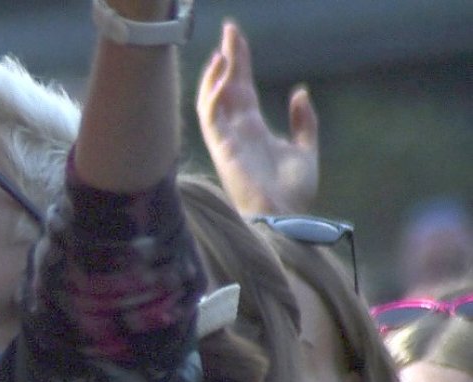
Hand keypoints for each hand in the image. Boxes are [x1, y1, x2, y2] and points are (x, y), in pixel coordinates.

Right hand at [196, 20, 318, 215]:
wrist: (286, 217)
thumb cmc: (293, 193)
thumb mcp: (306, 150)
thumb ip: (303, 122)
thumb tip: (299, 92)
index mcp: (253, 130)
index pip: (242, 89)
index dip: (239, 63)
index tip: (237, 39)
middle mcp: (236, 131)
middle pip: (227, 87)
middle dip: (228, 58)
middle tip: (230, 30)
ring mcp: (227, 139)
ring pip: (213, 99)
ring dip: (216, 73)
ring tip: (224, 48)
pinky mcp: (222, 147)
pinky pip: (211, 116)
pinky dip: (213, 94)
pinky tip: (223, 74)